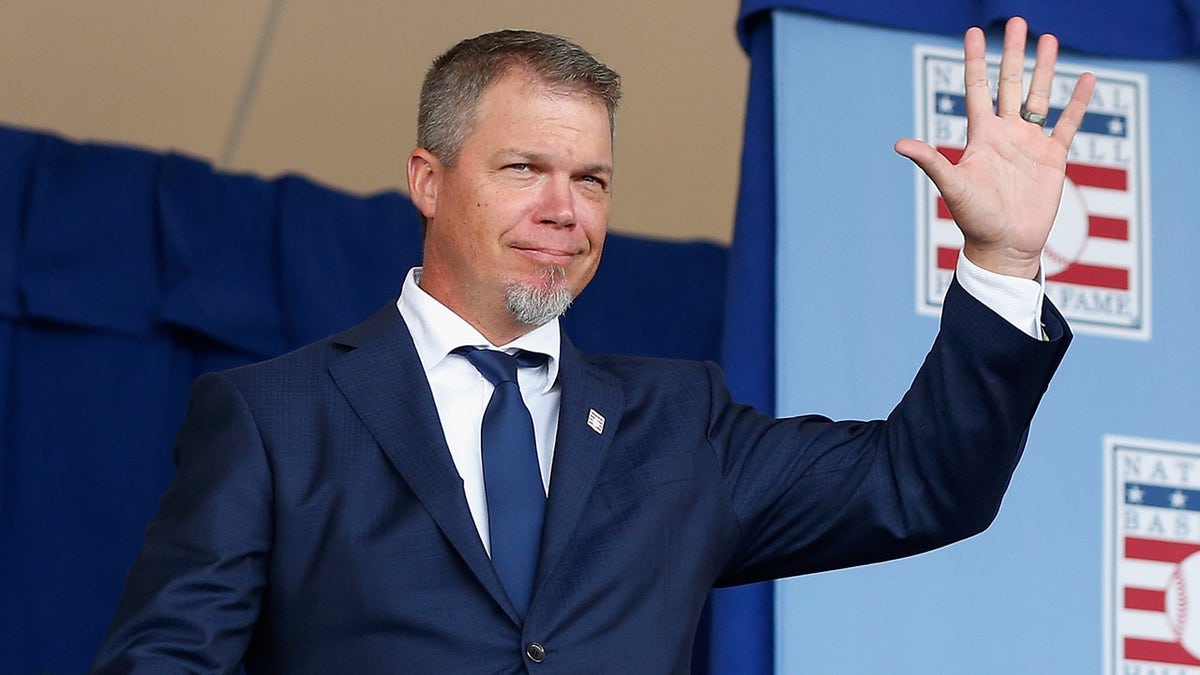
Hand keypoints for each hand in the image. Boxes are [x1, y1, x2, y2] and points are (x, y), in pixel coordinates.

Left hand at [895, 17, 1095, 278]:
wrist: (1004, 246)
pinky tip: (1085, 78)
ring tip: (1048, 39)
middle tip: (1017, 22)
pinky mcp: (1052, 158)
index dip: (975, 62)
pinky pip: (1068, 124)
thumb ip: (932, 162)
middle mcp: (1005, 134)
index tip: (973, 33)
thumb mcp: (953, 187)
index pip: (977, 89)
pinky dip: (1078, 102)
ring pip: (1038, 97)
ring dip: (1043, 69)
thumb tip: (899, 144)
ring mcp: (1030, 144)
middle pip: (1008, 84)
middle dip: (1012, 54)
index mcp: (981, 136)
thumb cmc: (975, 219)